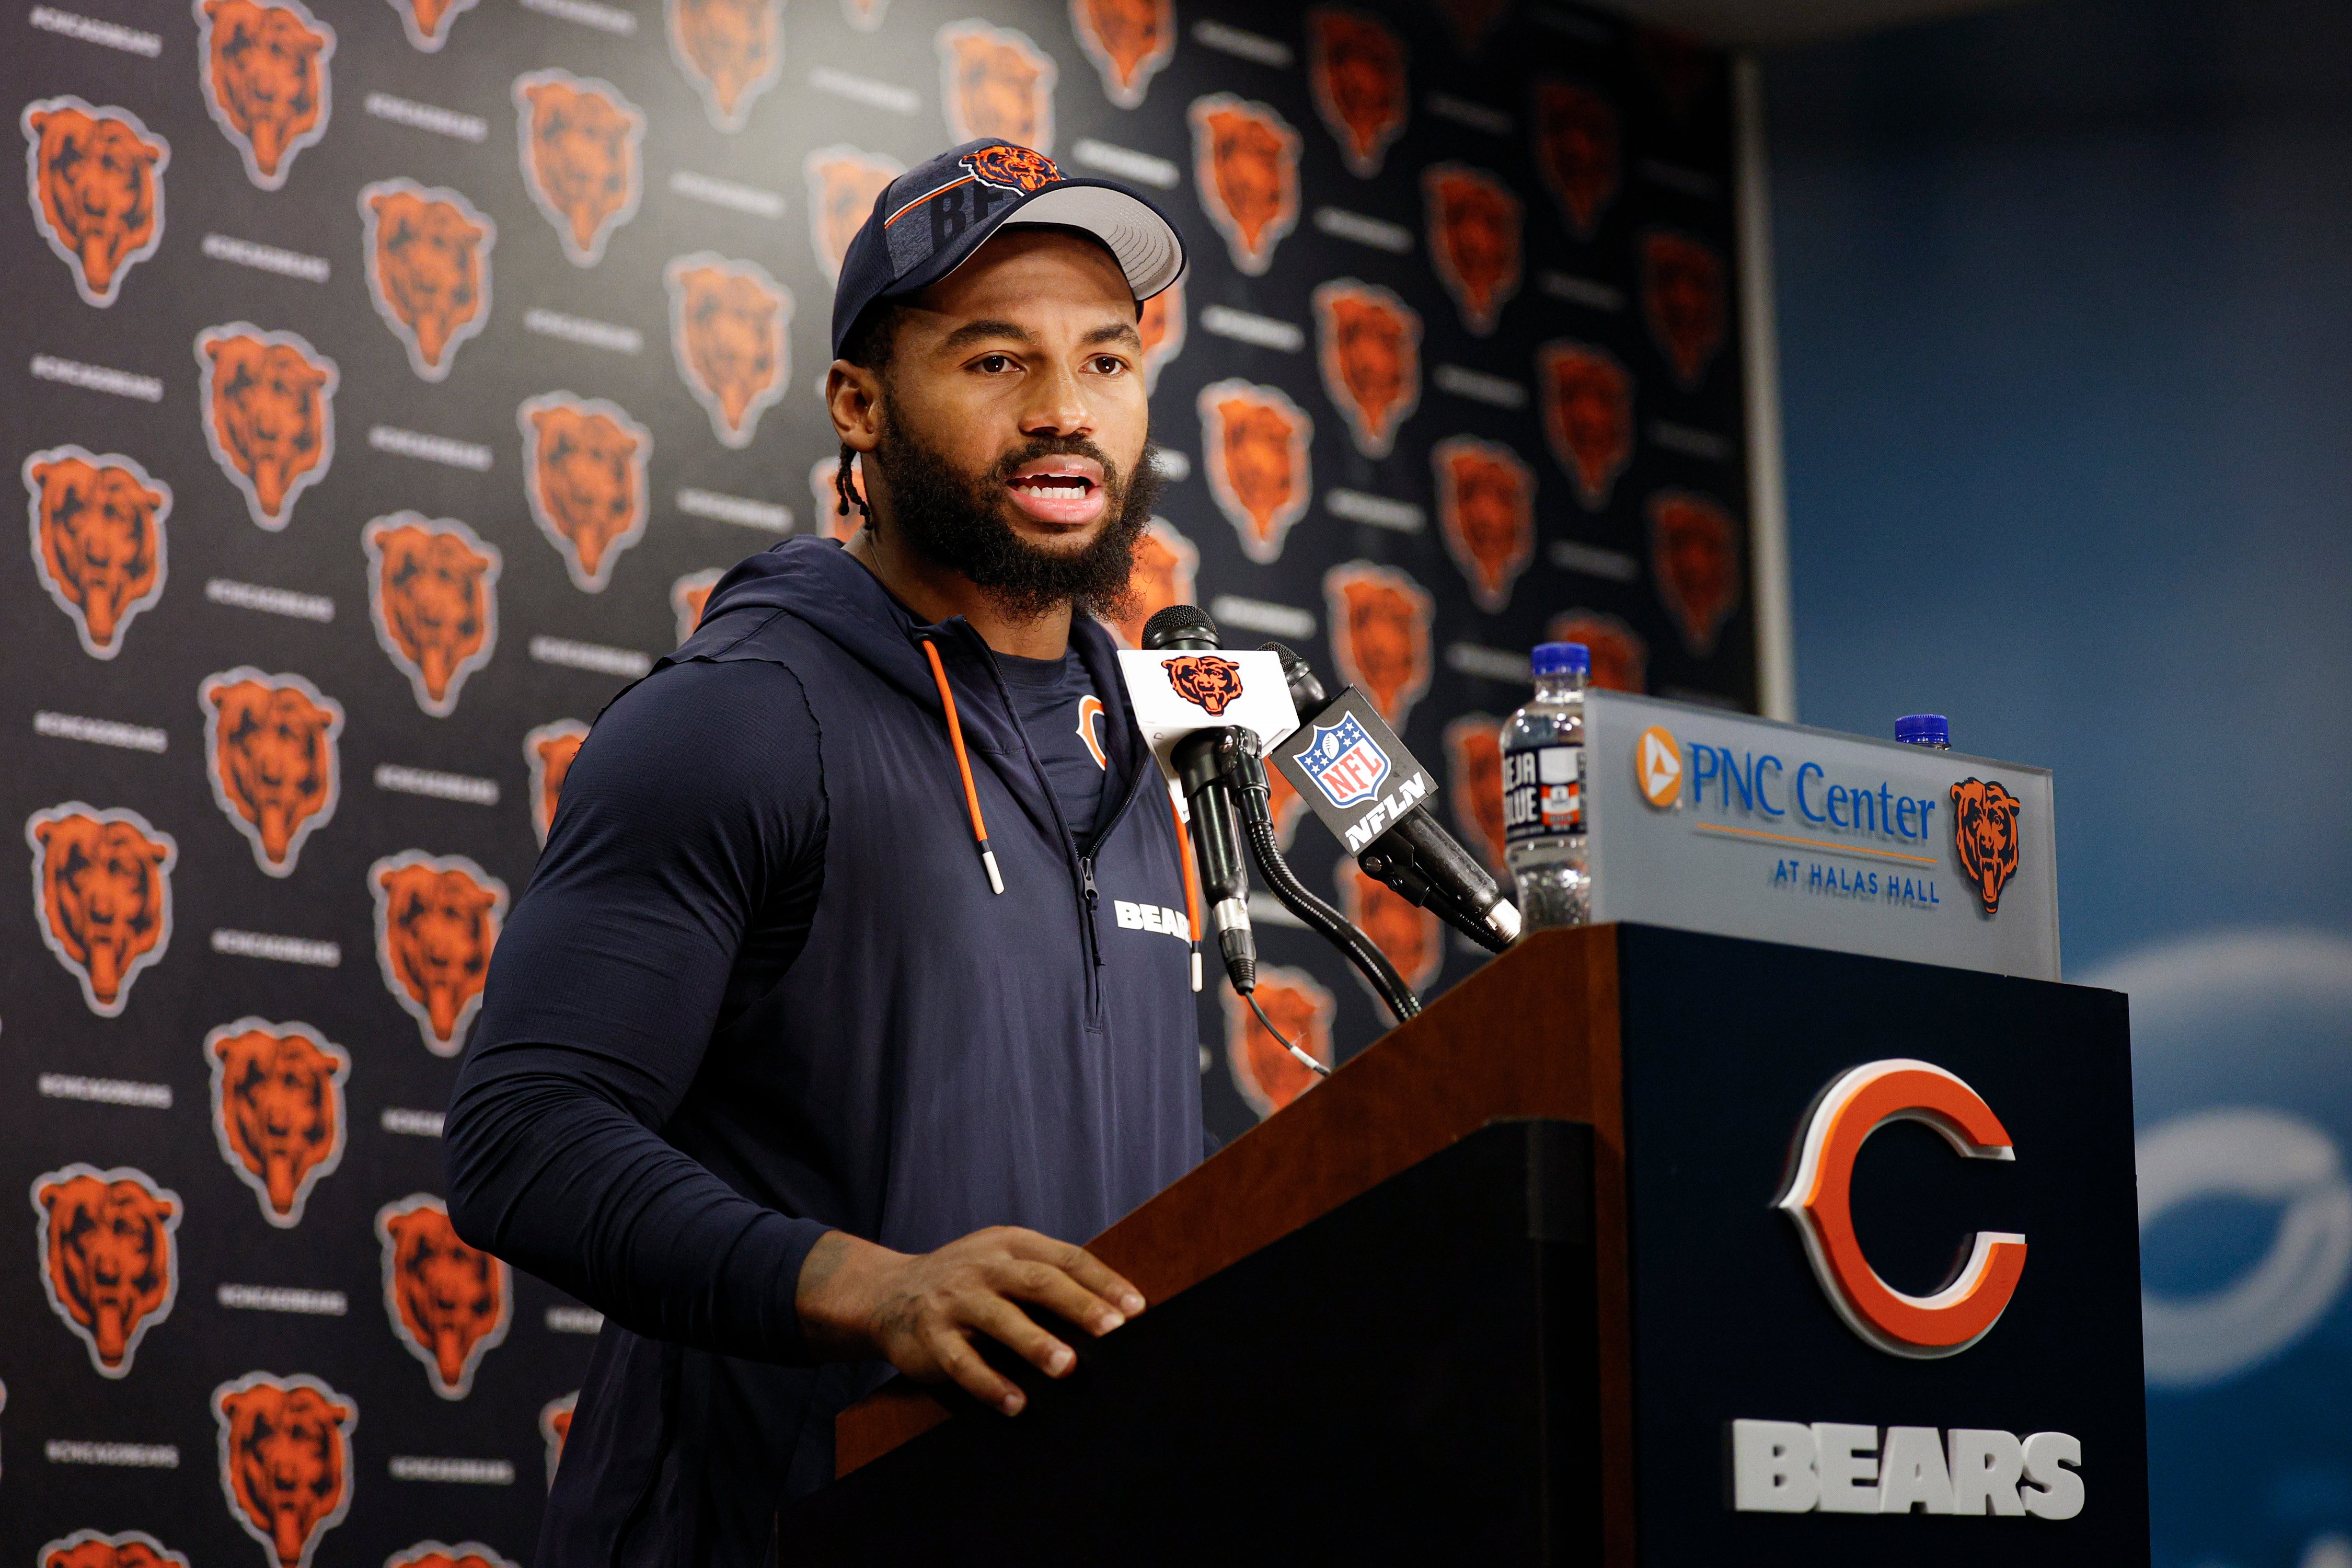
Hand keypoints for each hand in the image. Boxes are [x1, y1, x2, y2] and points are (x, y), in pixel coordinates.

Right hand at [795, 1227, 1145, 1414]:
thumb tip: (1118, 1313)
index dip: (1103, 1281)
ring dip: (1034, 1343)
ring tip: (1067, 1367)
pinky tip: (1017, 1405)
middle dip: (1078, 1305)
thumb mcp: (1006, 1262)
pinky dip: (990, 1384)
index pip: (1066, 1257)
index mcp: (1011, 1244)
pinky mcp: (931, 1337)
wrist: (889, 1293)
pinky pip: (963, 1363)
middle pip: (1037, 1281)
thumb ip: (1050, 1277)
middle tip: (1114, 1330)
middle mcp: (984, 1266)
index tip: (1137, 1309)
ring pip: (999, 1319)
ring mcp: (955, 1300)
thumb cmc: (970, 1282)